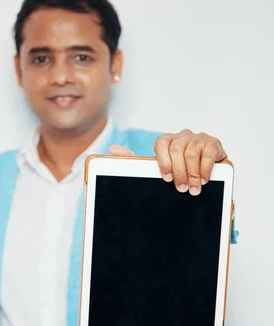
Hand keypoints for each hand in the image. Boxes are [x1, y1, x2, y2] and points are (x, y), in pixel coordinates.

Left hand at [109, 129, 226, 195]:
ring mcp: (198, 138)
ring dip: (193, 174)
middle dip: (179, 172)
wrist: (204, 177)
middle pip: (177, 148)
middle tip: (182, 189)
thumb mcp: (156, 169)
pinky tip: (204, 179)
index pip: (161, 144)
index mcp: (167, 140)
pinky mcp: (213, 143)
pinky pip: (208, 152)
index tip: (166, 179)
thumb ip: (134, 160)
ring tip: (194, 189)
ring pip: (192, 152)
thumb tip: (112, 149)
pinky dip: (205, 168)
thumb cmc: (178, 172)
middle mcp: (182, 136)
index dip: (164, 162)